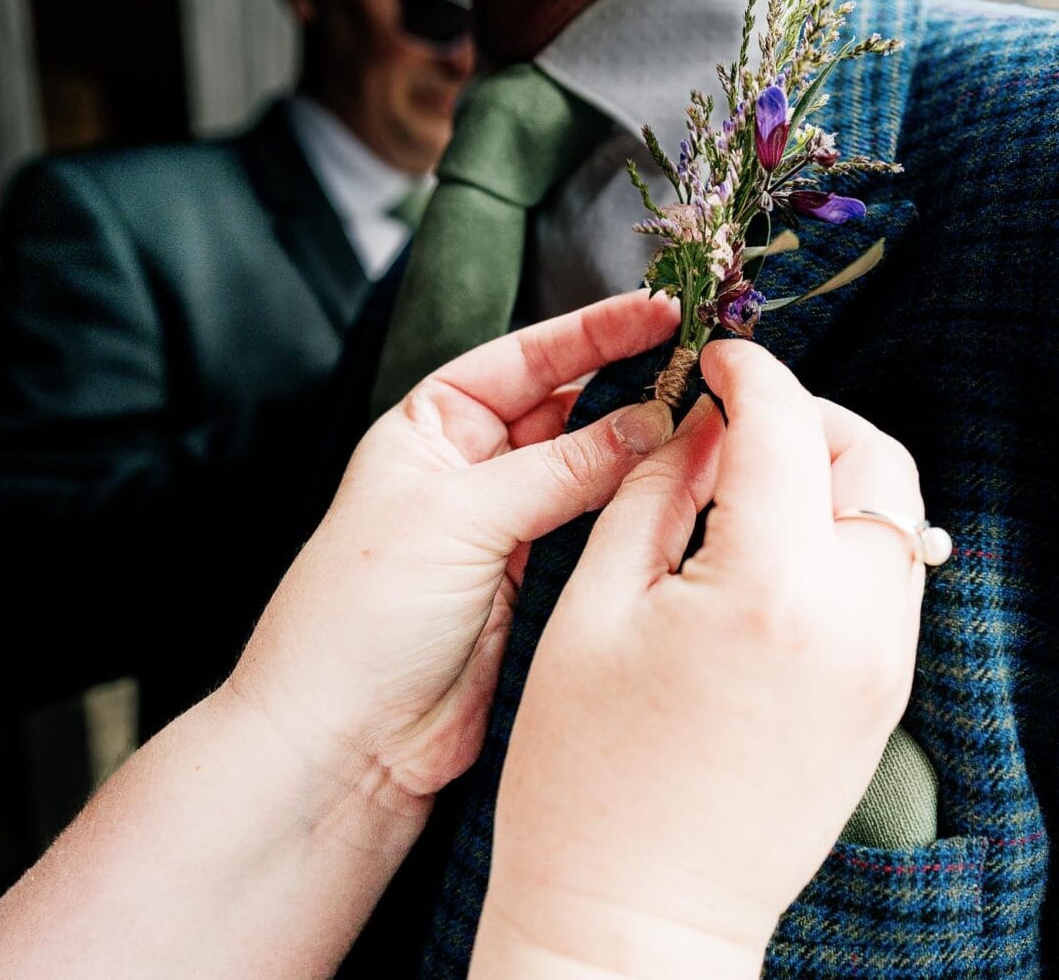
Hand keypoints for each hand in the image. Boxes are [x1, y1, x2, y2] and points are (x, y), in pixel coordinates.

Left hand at [227, 290, 680, 812]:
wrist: (345, 744)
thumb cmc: (359, 616)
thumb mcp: (458, 516)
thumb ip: (561, 468)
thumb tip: (652, 422)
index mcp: (434, 427)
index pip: (527, 358)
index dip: (596, 333)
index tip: (664, 313)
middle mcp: (477, 470)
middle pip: (572, 410)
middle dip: (635, 390)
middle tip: (708, 374)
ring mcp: (515, 530)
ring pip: (598, 475)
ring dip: (648, 456)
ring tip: (713, 431)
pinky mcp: (545, 589)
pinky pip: (605, 537)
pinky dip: (644, 517)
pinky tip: (688, 498)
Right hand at [473, 340, 926, 978]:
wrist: (637, 919)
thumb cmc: (586, 777)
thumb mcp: (594, 611)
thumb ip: (657, 494)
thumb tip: (700, 425)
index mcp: (768, 588)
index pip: (787, 426)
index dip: (752, 372)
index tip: (720, 360)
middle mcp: (853, 620)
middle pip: (876, 462)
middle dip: (815, 418)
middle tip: (742, 423)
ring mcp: (883, 667)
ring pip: (898, 521)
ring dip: (839, 478)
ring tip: (754, 489)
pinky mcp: (885, 702)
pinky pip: (891, 585)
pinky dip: (849, 542)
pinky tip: (776, 556)